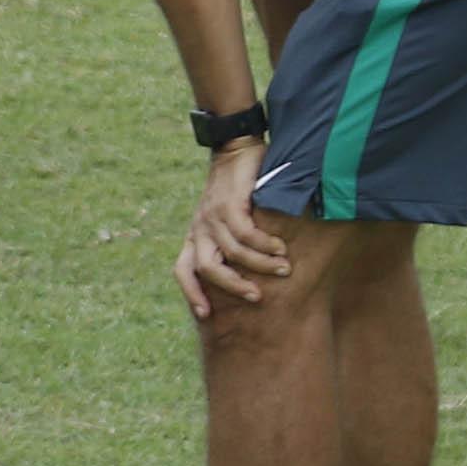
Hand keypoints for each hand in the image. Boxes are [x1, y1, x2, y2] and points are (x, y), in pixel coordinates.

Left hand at [175, 142, 290, 319]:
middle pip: (207, 269)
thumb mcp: (227, 220)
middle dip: (232, 287)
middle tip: (257, 296)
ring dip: (260, 264)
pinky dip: (264, 244)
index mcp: (196, 236)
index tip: (206, 315)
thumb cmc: (235, 190)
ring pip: (233, 252)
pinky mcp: (229, 203)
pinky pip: (246, 233)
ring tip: (283, 268)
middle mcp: (200, 228)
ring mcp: (212, 215)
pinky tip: (280, 247)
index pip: (183, 270)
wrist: (235, 149)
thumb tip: (252, 275)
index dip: (192, 294)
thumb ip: (233, 243)